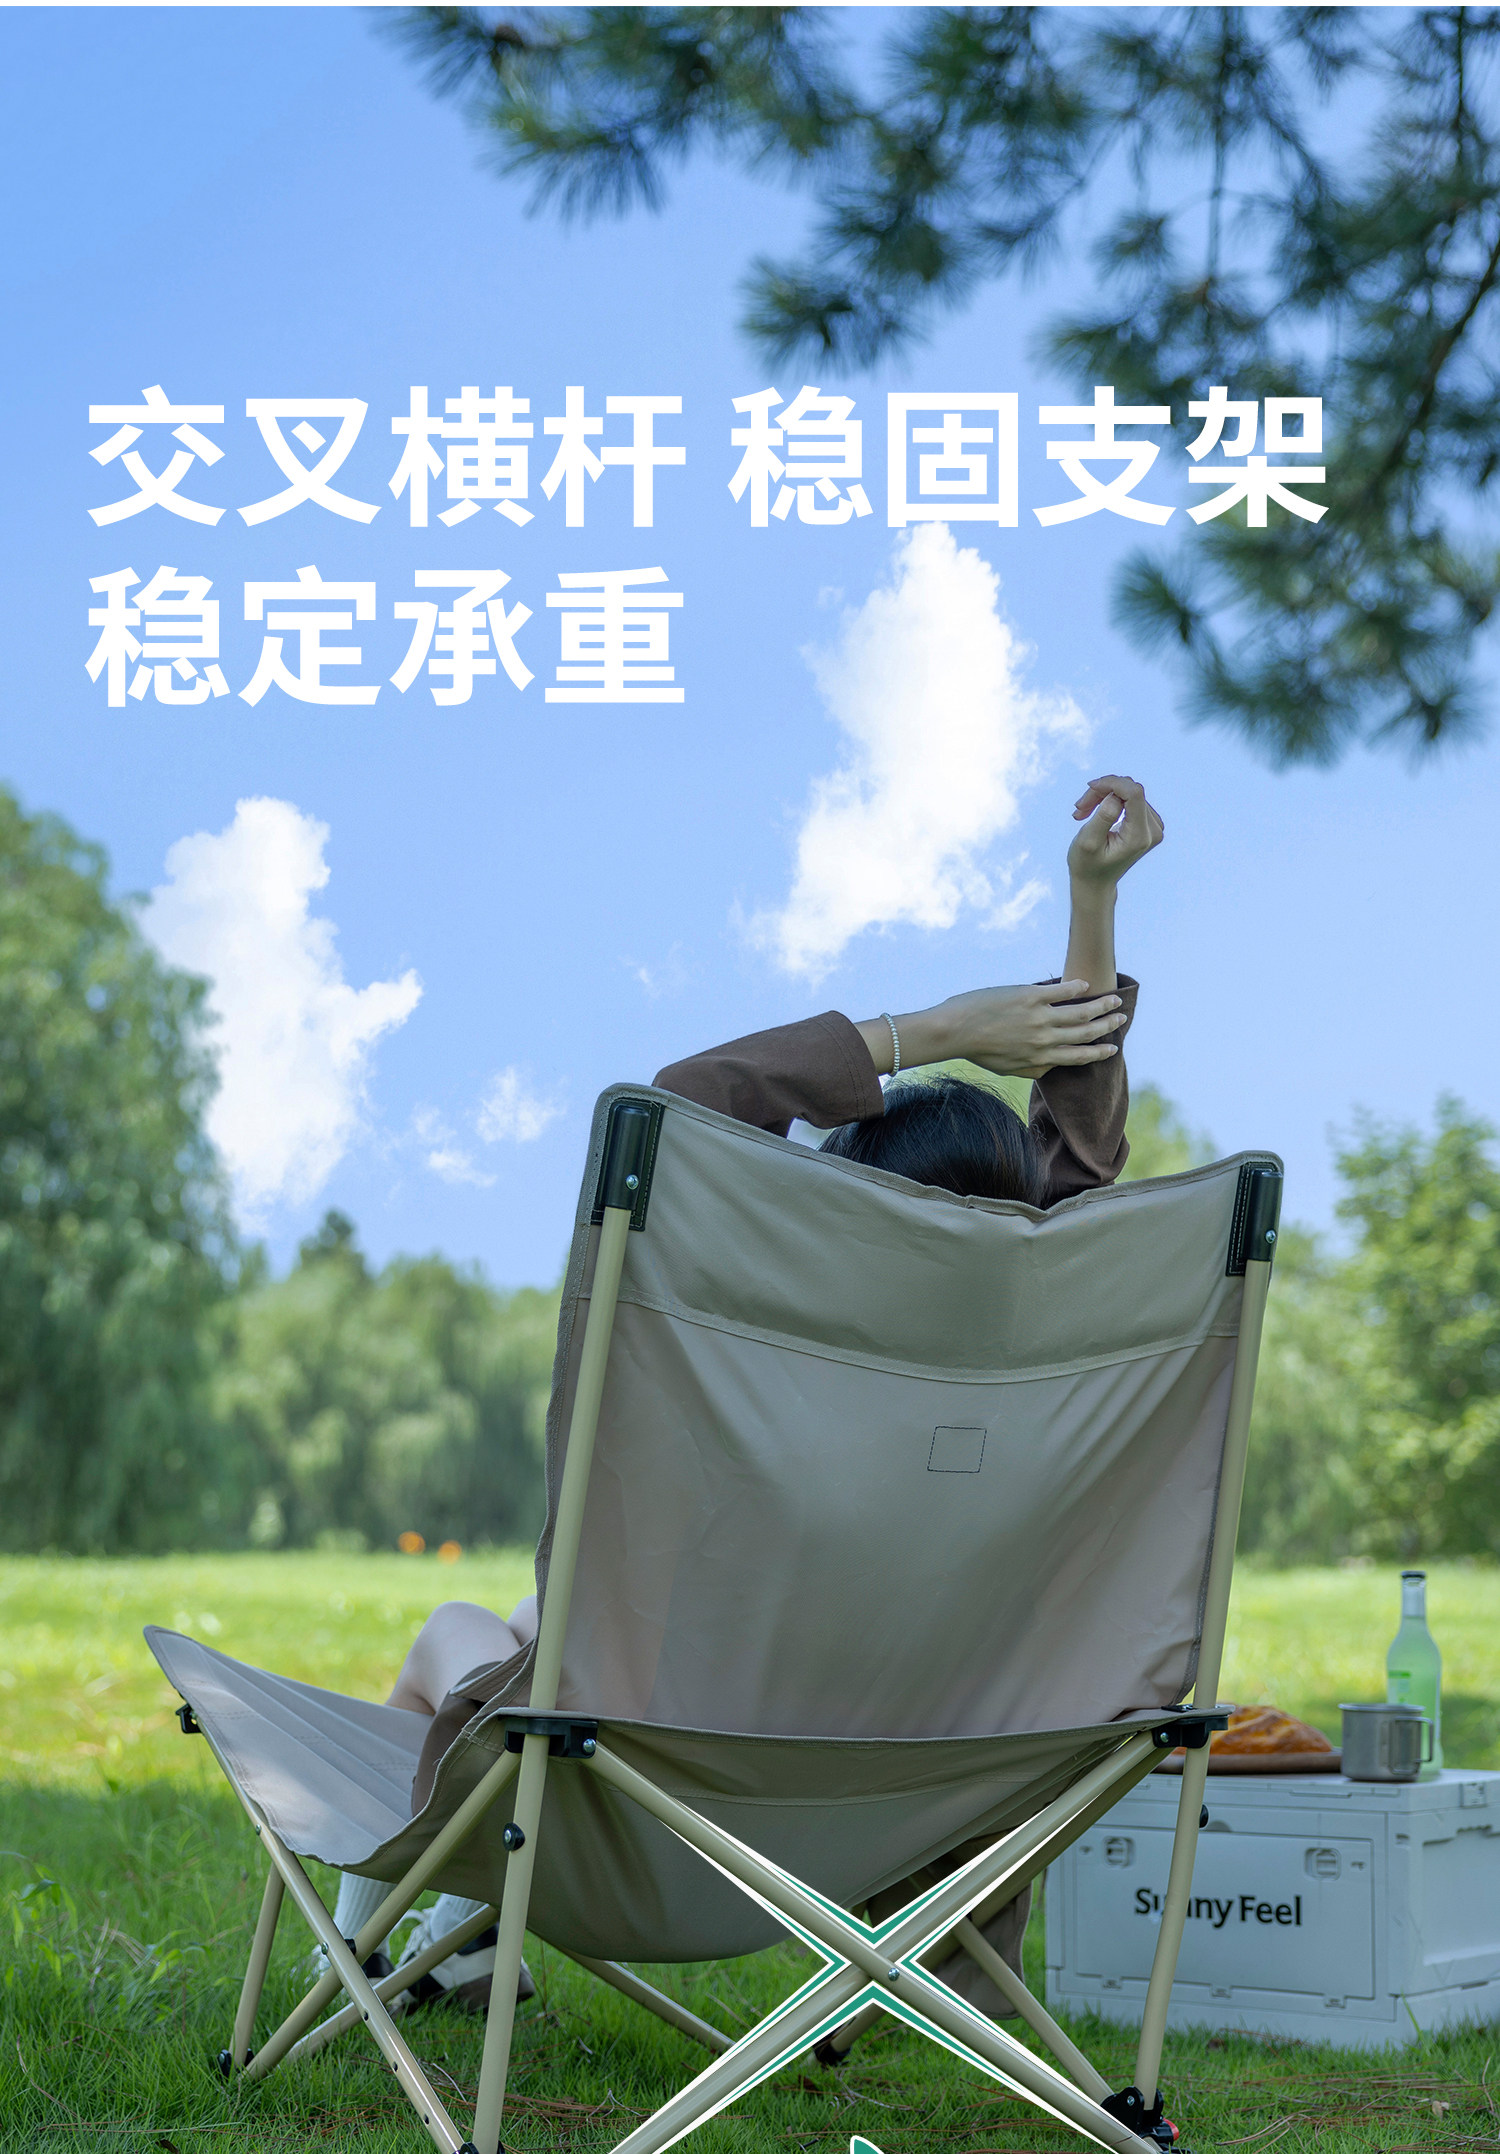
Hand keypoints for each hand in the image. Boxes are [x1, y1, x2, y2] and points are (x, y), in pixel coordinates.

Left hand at [940, 980, 1127, 1081]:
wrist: (955, 1031)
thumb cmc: (979, 1051)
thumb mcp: (1008, 1068)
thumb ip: (1033, 1069)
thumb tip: (1050, 1069)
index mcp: (1040, 1058)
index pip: (1078, 1056)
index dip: (1098, 1052)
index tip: (1113, 1048)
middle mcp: (1044, 1039)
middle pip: (1085, 1033)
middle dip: (1107, 1026)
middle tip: (1122, 1018)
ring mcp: (1038, 1018)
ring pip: (1080, 1012)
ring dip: (1101, 1006)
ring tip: (1114, 1000)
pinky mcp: (1029, 997)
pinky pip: (1060, 992)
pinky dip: (1076, 988)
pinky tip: (1085, 985)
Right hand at [1068, 774, 1163, 888]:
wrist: (1096, 882)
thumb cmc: (1087, 865)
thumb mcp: (1088, 842)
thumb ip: (1103, 817)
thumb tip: (1115, 796)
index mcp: (1139, 837)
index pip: (1134, 793)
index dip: (1112, 783)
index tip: (1090, 787)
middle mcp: (1153, 831)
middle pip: (1130, 791)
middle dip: (1102, 792)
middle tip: (1078, 808)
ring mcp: (1154, 827)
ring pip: (1129, 791)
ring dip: (1103, 796)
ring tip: (1082, 812)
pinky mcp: (1149, 822)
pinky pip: (1131, 797)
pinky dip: (1111, 800)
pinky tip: (1095, 812)